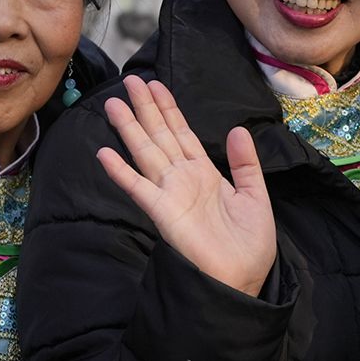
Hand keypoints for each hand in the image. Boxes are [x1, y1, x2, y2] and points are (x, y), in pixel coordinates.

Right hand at [97, 75, 276, 296]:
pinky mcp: (162, 212)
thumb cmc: (249, 244)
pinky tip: (105, 153)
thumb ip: (245, 163)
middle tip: (131, 81)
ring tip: (114, 104)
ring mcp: (170, 193)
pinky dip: (121, 172)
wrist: (242, 279)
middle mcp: (183, 179)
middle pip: (160, 136)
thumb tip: (237, 129)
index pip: (182, 133)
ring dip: (130, 129)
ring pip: (146, 153)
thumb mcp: (255, 196)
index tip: (156, 85)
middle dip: (146, 109)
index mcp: (204, 174)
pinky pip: (138, 187)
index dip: (169, 109)